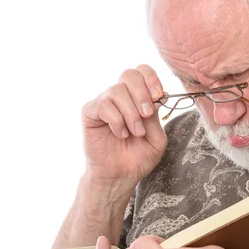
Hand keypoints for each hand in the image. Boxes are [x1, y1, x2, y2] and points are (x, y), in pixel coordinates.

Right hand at [81, 65, 167, 190]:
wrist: (120, 176)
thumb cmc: (138, 157)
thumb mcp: (157, 138)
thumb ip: (157, 117)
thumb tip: (156, 96)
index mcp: (137, 97)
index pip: (142, 72)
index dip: (151, 78)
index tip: (158, 96)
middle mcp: (120, 96)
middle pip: (130, 74)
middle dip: (142, 93)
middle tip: (147, 115)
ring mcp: (104, 103)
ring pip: (117, 90)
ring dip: (131, 113)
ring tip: (135, 133)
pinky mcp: (90, 113)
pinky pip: (104, 105)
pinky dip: (116, 120)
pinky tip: (120, 133)